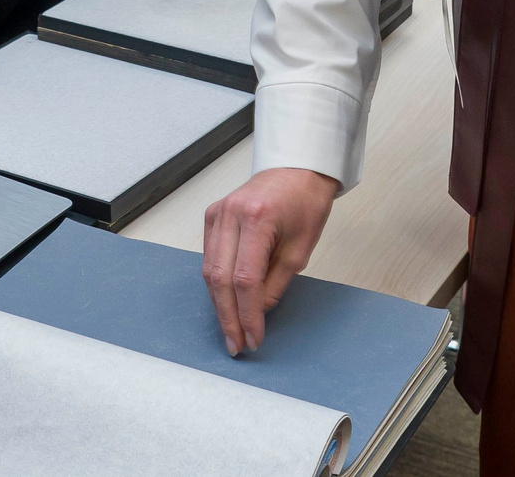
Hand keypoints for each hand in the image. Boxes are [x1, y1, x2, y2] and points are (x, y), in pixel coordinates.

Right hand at [201, 167, 336, 354]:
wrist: (296, 170)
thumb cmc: (305, 204)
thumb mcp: (300, 249)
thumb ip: (276, 283)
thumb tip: (256, 313)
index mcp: (257, 219)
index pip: (245, 279)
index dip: (248, 314)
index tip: (254, 338)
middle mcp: (231, 214)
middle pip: (219, 278)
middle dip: (228, 317)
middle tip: (237, 344)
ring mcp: (217, 213)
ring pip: (209, 270)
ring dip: (219, 305)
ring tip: (231, 331)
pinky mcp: (212, 216)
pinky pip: (209, 257)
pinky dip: (217, 284)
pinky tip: (227, 303)